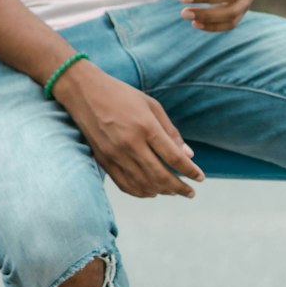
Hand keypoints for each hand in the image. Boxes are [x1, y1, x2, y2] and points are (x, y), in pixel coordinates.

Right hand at [52, 63, 204, 198]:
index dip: (190, 171)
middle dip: (180, 188)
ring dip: (162, 191)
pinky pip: (125, 185)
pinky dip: (141, 192)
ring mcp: (115, 155)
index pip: (174, 158)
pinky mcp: (103, 160)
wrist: (85, 93)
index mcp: (146, 127)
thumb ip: (171, 132)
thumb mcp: (151, 106)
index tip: (200, 178)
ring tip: (174, 192)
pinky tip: (152, 192)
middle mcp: (130, 144)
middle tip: (191, 193)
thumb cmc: (122, 95)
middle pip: (160, 176)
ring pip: (143, 184)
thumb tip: (188, 156)